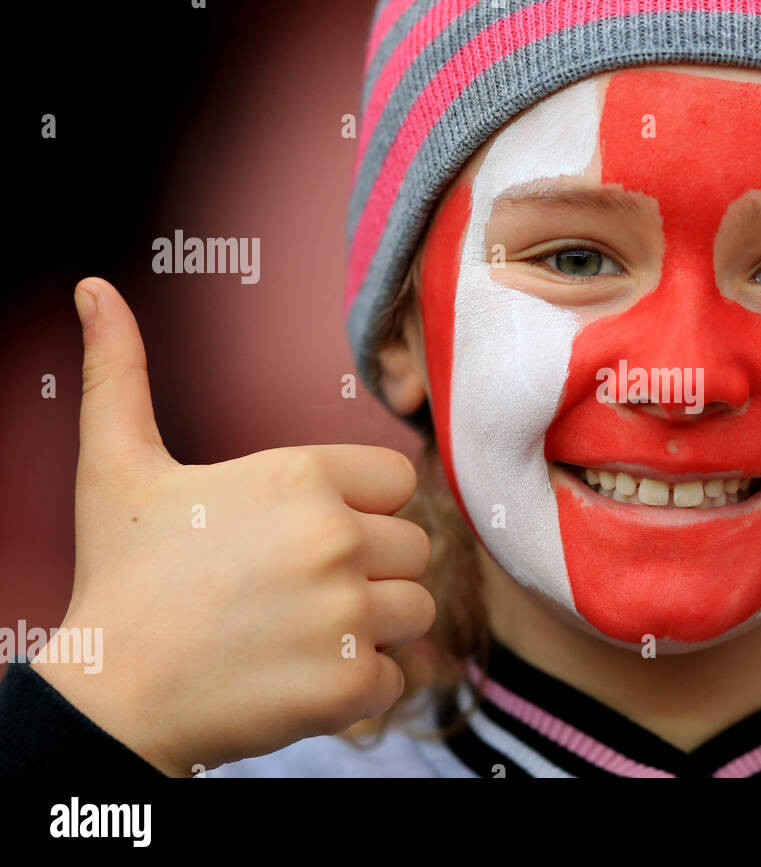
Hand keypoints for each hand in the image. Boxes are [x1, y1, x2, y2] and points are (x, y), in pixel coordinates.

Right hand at [31, 277, 435, 776]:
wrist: (108, 697)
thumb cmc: (122, 578)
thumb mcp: (117, 467)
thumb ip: (120, 374)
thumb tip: (96, 288)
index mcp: (302, 477)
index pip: (398, 483)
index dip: (360, 511)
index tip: (306, 538)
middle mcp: (336, 537)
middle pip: (413, 547)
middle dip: (369, 571)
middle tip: (296, 594)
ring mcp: (349, 612)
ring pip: (415, 610)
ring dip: (372, 628)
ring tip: (301, 634)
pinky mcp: (352, 682)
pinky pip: (400, 676)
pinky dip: (360, 686)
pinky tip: (300, 678)